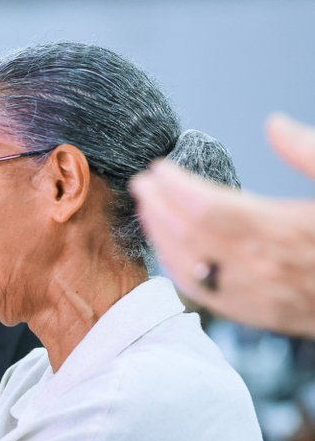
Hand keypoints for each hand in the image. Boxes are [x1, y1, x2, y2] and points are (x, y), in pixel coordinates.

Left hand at [132, 113, 314, 337]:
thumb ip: (312, 153)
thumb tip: (275, 124)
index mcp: (287, 229)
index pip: (208, 206)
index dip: (176, 187)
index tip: (158, 168)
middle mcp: (268, 267)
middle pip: (191, 235)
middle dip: (159, 207)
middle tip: (142, 184)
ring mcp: (263, 296)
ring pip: (191, 268)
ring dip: (162, 238)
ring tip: (148, 211)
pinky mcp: (264, 316)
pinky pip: (207, 296)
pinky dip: (180, 272)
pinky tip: (170, 254)